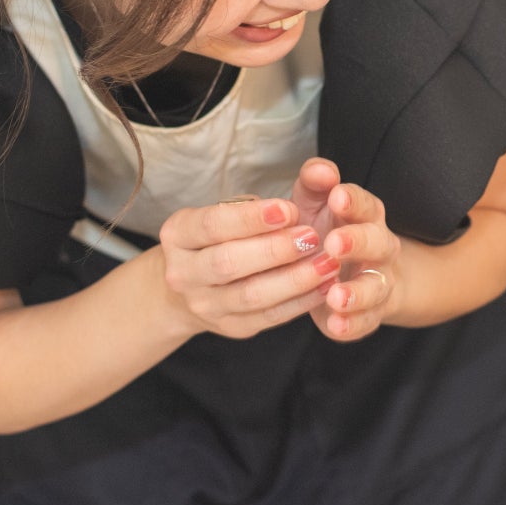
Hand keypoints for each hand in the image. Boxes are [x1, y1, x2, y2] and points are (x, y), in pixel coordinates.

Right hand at [156, 196, 342, 339]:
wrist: (192, 287)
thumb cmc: (221, 238)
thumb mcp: (228, 212)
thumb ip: (267, 198)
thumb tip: (314, 177)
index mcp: (178, 235)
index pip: (213, 225)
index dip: (251, 218)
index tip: (289, 209)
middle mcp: (183, 273)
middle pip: (229, 263)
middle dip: (275, 250)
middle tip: (312, 236)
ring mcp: (206, 305)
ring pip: (252, 295)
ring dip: (295, 279)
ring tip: (327, 263)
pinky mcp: (232, 327)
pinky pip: (270, 316)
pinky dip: (301, 301)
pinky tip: (325, 286)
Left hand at [291, 158, 402, 342]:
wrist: (356, 275)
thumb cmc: (326, 232)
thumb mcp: (315, 204)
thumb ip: (314, 183)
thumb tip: (320, 170)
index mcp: (365, 217)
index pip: (365, 204)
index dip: (353, 200)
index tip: (336, 196)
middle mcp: (379, 248)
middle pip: (378, 243)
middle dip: (358, 242)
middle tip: (334, 244)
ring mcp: (377, 282)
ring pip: (376, 286)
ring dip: (358, 292)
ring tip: (336, 296)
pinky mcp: (368, 314)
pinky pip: (366, 322)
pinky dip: (353, 324)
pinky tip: (335, 324)